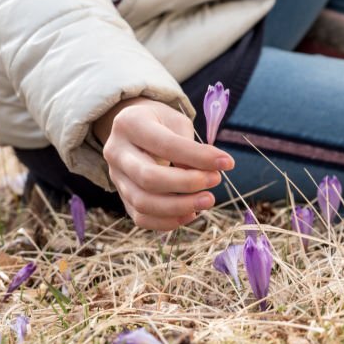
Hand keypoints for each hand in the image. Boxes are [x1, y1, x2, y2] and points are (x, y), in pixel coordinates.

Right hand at [94, 98, 234, 230]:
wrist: (133, 130)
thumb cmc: (160, 123)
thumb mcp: (176, 122)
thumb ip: (189, 147)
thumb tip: (204, 176)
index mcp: (130, 124)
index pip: (165, 145)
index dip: (198, 157)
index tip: (227, 163)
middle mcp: (116, 152)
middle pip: (148, 178)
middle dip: (187, 184)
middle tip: (215, 181)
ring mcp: (115, 177)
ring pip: (143, 202)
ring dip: (180, 207)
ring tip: (207, 201)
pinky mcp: (122, 197)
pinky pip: (141, 218)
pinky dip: (167, 221)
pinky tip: (191, 214)